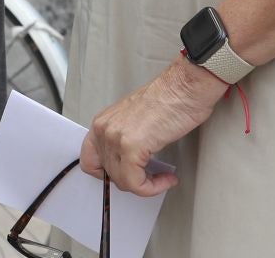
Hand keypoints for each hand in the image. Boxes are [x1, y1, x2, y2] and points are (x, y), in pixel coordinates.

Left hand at [79, 57, 228, 196]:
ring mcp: (115, 138)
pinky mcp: (131, 147)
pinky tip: (167, 178)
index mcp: (103, 122)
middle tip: (152, 176)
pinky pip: (136, 183)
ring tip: (163, 177)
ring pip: (123, 181)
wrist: (184, 87)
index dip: (109, 175)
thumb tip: (127, 164)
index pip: (90, 161)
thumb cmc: (169, 98)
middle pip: (108, 174)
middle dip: (133, 180)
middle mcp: (104, 129)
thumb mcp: (135, 120)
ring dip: (147, 185)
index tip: (127, 177)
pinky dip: (153, 187)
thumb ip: (124, 139)